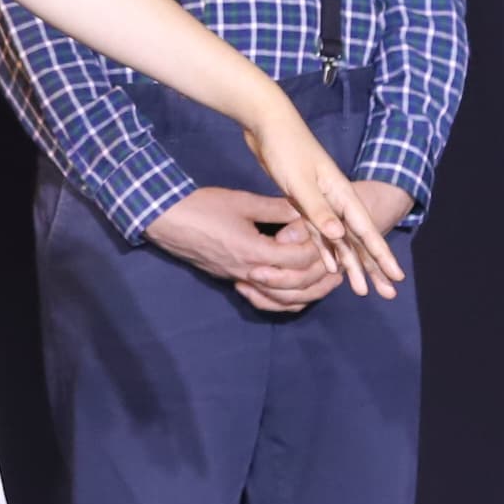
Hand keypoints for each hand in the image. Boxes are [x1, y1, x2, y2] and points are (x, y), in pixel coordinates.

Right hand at [150, 186, 342, 311]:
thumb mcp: (242, 202)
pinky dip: (283, 301)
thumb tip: (305, 207)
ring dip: (307, 292)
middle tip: (338, 264)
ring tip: (325, 281)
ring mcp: (239, 279)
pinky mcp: (232, 280)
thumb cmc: (202, 207)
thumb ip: (276, 208)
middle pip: (295, 285)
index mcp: (254, 252)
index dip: (317, 249)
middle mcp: (249, 272)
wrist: (165, 220)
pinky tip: (294, 292)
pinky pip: (264, 301)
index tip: (328, 237)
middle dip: (320, 276)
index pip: (298, 260)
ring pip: (281, 300)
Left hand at [241, 96, 404, 298]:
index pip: (365, 230)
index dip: (381, 255)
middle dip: (373, 267)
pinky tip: (331, 268)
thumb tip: (341, 236)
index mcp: (340, 193)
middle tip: (388, 294)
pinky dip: (327, 251)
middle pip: (359, 240)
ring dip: (351, 264)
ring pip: (340, 241)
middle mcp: (335, 200)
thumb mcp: (300, 180)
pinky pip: (319, 234)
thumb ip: (319, 209)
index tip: (397, 276)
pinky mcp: (304, 202)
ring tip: (361, 290)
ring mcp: (321, 202)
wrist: (267, 124)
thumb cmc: (286, 147)